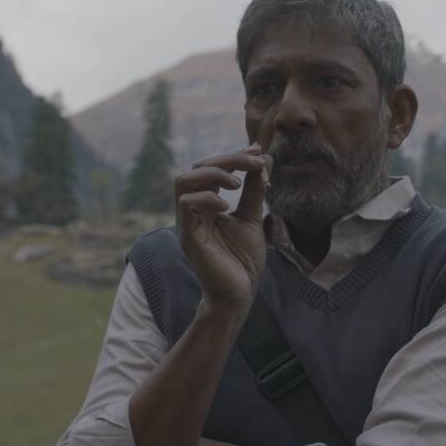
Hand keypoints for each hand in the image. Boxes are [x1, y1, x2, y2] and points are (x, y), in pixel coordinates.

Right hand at [175, 144, 272, 312]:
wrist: (240, 293)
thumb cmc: (243, 259)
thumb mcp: (252, 217)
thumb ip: (254, 189)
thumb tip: (263, 158)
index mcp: (205, 205)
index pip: (209, 169)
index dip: (232, 156)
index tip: (257, 151)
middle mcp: (192, 211)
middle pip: (195, 169)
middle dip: (226, 160)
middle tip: (253, 162)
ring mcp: (187, 223)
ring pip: (183, 182)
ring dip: (213, 174)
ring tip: (237, 183)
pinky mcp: (189, 237)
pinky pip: (187, 205)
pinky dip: (207, 197)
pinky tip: (226, 205)